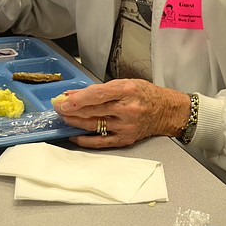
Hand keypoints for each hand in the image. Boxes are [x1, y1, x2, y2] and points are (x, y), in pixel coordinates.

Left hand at [53, 80, 191, 147]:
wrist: (167, 111)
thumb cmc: (147, 94)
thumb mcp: (126, 83)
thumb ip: (100, 89)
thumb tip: (74, 95)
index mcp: (128, 90)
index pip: (98, 94)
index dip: (78, 99)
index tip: (63, 101)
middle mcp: (128, 109)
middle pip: (92, 111)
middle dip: (71, 110)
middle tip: (58, 108)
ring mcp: (126, 126)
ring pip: (93, 125)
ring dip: (75, 122)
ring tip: (65, 118)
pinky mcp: (125, 139)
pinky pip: (100, 141)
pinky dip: (85, 139)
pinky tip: (75, 135)